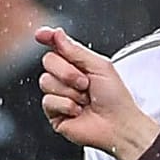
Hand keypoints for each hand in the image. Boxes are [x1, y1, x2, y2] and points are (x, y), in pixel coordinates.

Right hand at [35, 27, 159, 159]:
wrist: (117, 125)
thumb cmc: (115, 98)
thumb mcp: (99, 66)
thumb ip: (75, 50)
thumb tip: (57, 34)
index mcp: (78, 64)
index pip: (57, 46)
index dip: (47, 38)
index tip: (42, 35)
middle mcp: (66, 78)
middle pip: (48, 61)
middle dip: (68, 72)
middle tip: (85, 83)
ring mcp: (59, 95)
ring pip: (46, 81)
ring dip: (70, 91)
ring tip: (84, 100)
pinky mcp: (54, 113)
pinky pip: (48, 101)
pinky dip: (66, 105)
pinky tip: (78, 111)